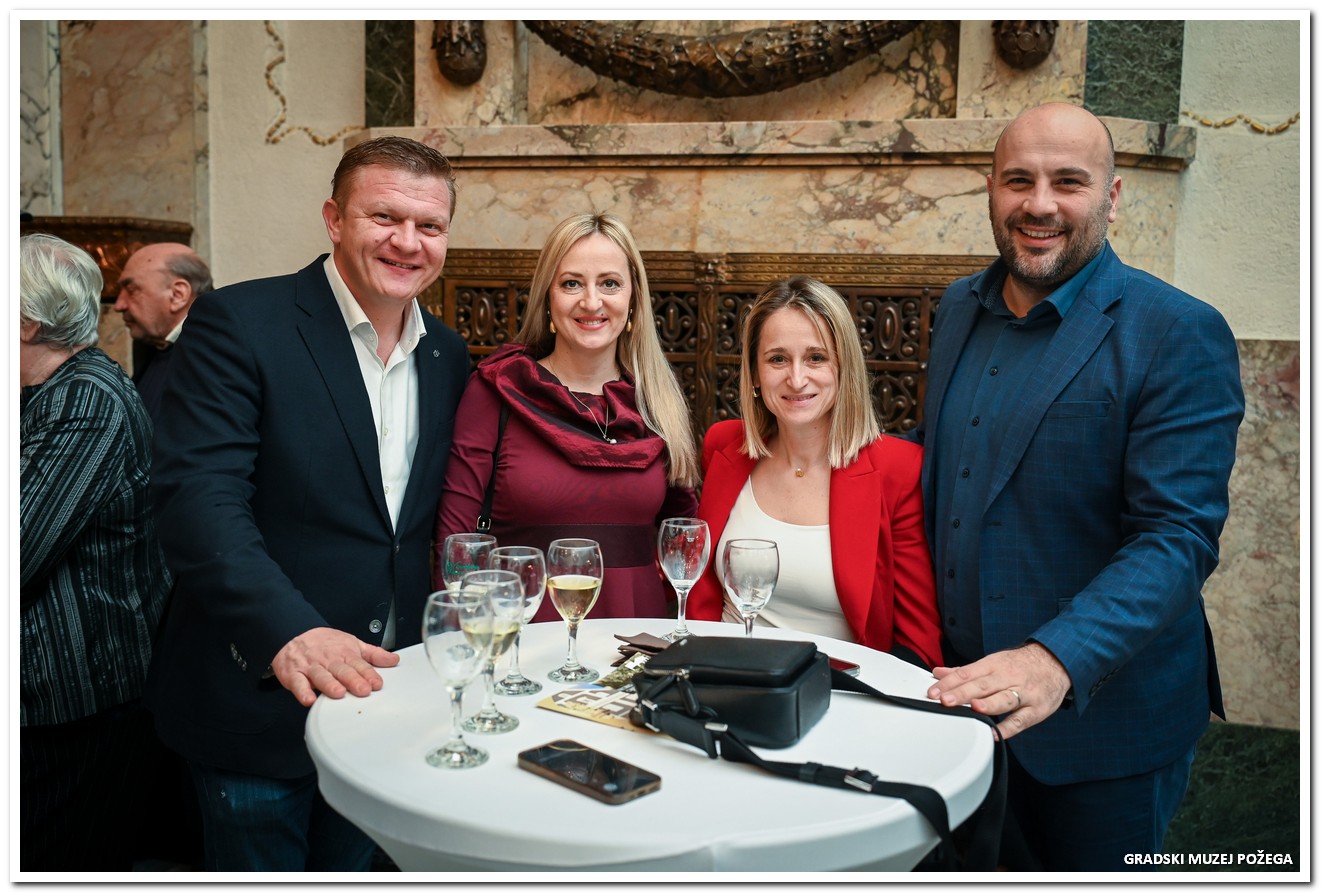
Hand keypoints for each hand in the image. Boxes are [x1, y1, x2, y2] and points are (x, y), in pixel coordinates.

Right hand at [271, 626, 400, 707]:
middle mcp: (329, 660)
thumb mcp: (352, 644)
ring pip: (321, 676)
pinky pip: (298, 683)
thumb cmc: (325, 643)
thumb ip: (373, 654)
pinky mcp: (294, 674)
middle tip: (363, 690)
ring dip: (329, 684)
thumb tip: (394, 660)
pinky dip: (302, 691)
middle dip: (353, 680)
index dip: (368, 674)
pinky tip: (309, 699)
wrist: (294, 633)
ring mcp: (311, 667)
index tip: (376, 684)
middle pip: (342, 670)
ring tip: (339, 692)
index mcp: (345, 653)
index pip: (359, 664)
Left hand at [926, 643, 1071, 739]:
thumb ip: (965, 671)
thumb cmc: (1019, 665)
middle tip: (944, 700)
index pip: (967, 673)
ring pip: (1004, 699)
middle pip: (982, 685)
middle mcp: (1007, 678)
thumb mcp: (993, 663)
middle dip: (962, 693)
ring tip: (973, 708)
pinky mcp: (1036, 710)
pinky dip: (1009, 728)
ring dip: (988, 704)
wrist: (1057, 662)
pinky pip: (1021, 720)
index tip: (932, 692)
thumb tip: (938, 673)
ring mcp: (1024, 693)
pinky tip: (995, 734)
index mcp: (993, 665)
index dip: (949, 683)